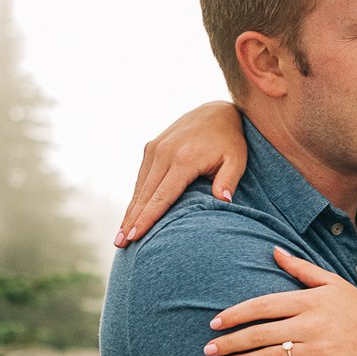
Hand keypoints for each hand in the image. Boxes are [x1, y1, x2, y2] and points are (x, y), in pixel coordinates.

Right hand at [116, 100, 247, 245]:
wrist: (216, 111)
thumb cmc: (230, 141)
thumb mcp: (237, 159)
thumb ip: (229, 180)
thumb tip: (224, 201)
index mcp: (183, 159)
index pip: (162, 196)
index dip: (148, 218)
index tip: (135, 236)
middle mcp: (164, 153)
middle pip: (145, 195)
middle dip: (131, 221)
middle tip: (120, 244)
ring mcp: (155, 148)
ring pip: (139, 187)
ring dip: (129, 212)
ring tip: (120, 235)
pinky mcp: (151, 147)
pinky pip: (141, 177)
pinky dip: (135, 197)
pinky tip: (130, 214)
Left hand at [204, 248, 356, 355]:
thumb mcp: (333, 282)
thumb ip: (301, 268)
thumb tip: (273, 250)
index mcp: (310, 300)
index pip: (263, 305)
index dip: (235, 314)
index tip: (214, 322)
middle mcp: (312, 324)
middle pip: (261, 334)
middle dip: (231, 342)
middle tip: (208, 349)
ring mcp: (320, 349)